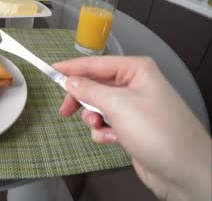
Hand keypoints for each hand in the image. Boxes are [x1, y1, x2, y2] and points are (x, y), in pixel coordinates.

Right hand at [53, 56, 210, 200]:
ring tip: (99, 128)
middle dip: (83, 100)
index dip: (72, 68)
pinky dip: (104, 131)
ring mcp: (134, 106)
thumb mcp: (117, 105)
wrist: (183, 170)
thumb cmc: (153, 130)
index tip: (50, 71)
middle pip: (95, 85)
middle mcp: (135, 84)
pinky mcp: (131, 126)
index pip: (96, 64)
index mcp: (135, 70)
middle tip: (65, 111)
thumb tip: (69, 80)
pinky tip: (112, 140)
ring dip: (94, 119)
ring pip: (98, 106)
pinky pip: (107, 122)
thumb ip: (89, 90)